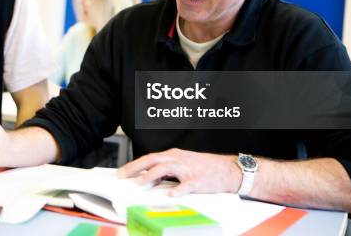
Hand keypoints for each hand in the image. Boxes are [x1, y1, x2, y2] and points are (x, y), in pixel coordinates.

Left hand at [117, 149, 240, 195]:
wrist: (228, 170)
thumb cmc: (205, 168)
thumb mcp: (183, 164)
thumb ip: (167, 169)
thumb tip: (149, 177)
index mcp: (174, 156)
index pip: (149, 158)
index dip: (134, 165)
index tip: (122, 172)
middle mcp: (178, 159)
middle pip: (152, 160)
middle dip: (135, 168)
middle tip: (122, 176)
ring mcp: (188, 169)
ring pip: (165, 169)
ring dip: (151, 176)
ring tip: (140, 183)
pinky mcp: (198, 180)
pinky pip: (186, 185)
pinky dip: (178, 190)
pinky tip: (170, 195)